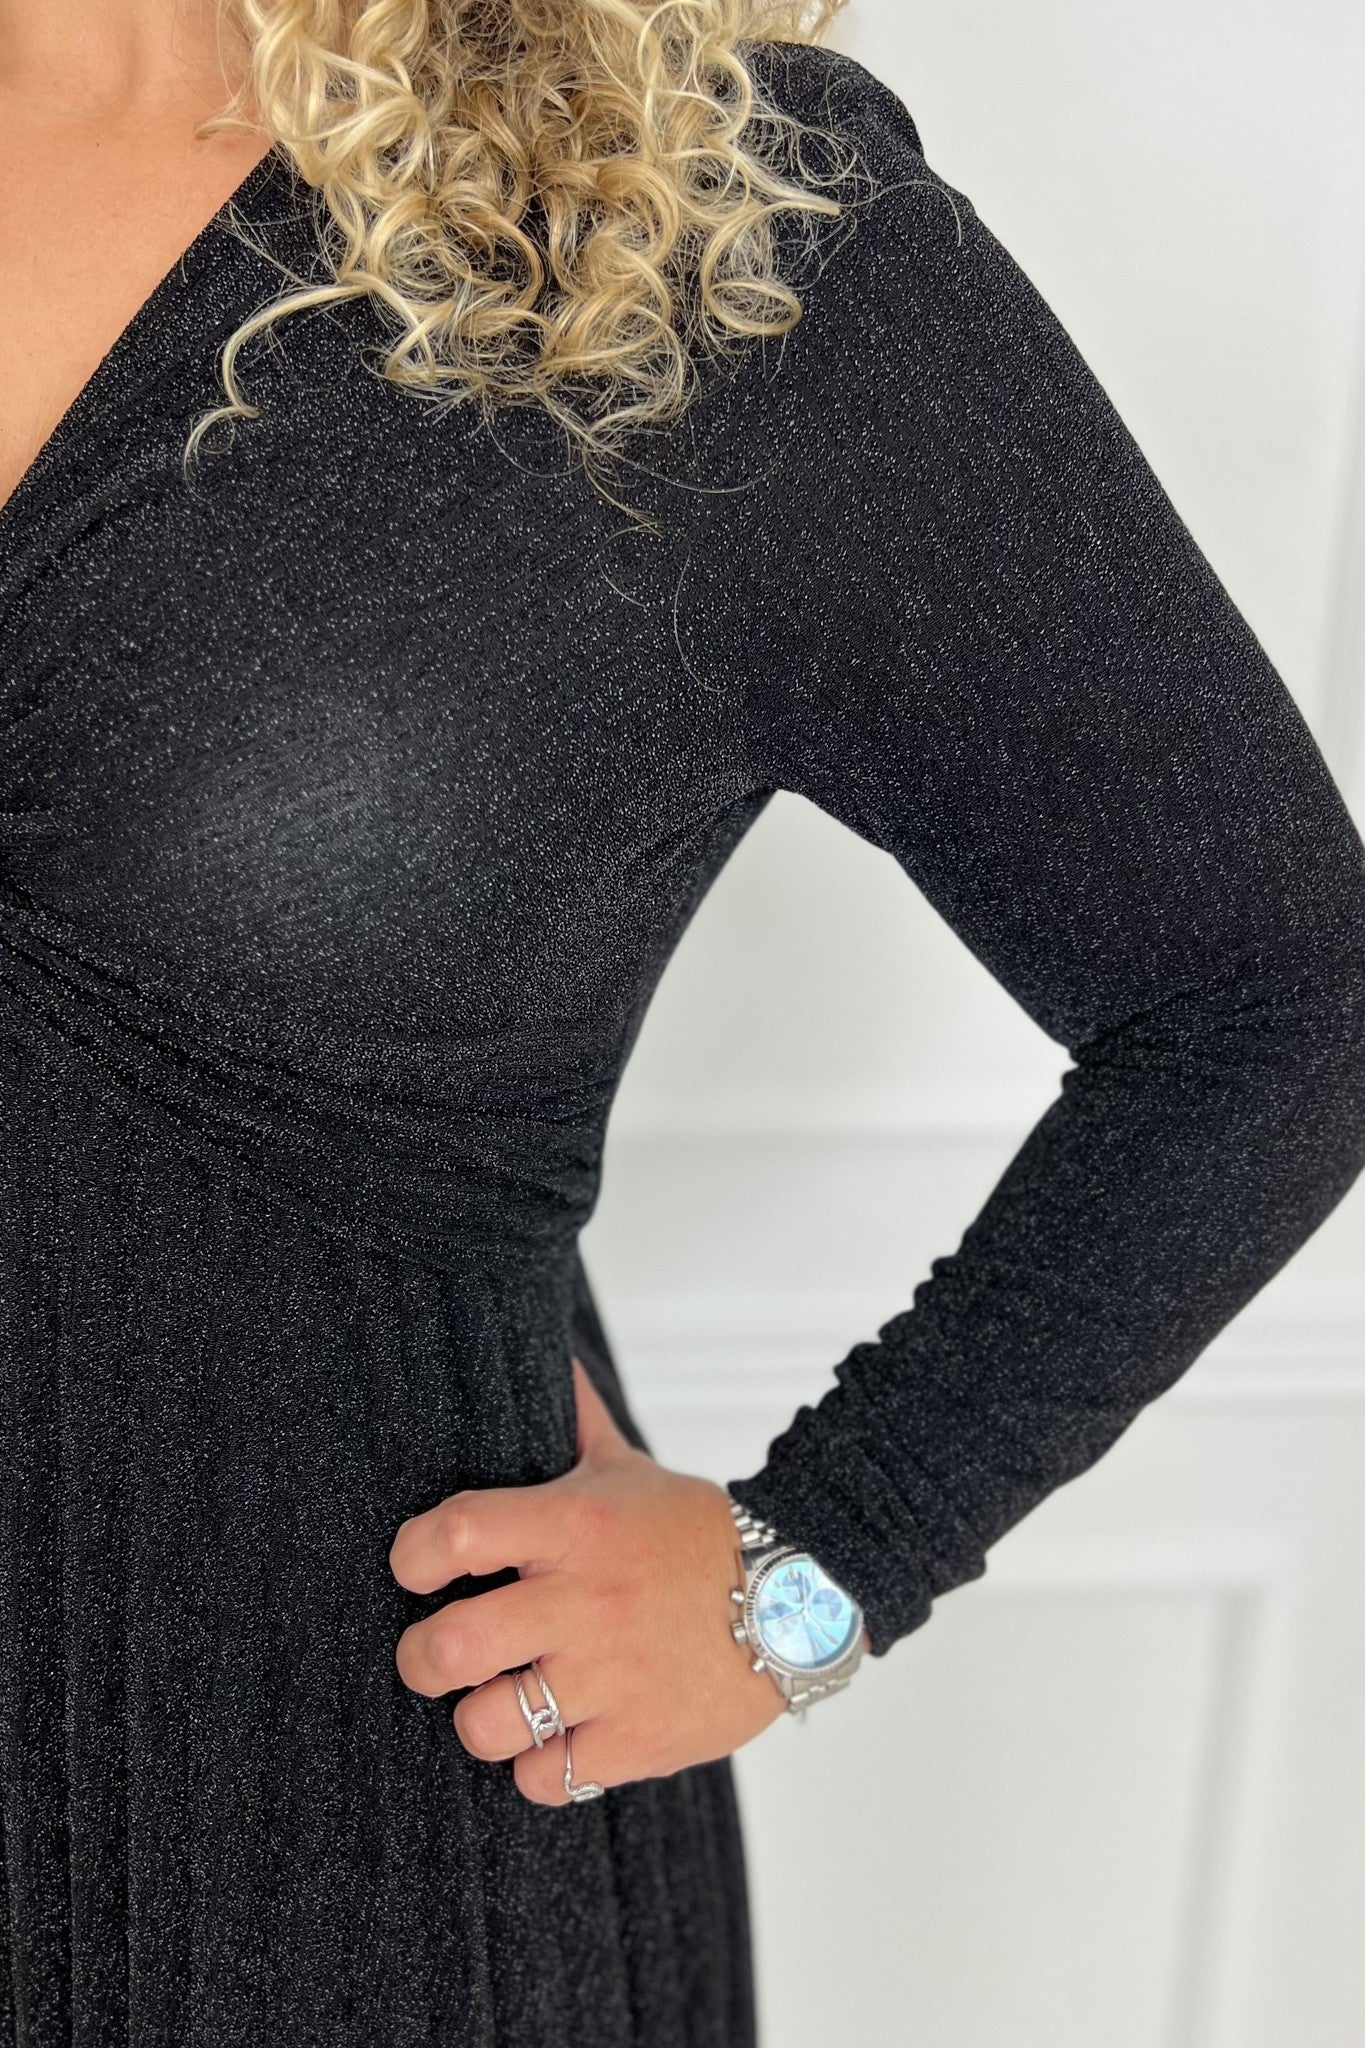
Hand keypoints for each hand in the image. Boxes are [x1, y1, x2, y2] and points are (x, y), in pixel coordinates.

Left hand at [389, 1355, 788, 1803]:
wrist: (802, 1597)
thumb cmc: (695, 1534)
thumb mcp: (631, 1468)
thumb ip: (575, 1419)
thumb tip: (543, 1352)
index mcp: (575, 1526)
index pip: (455, 1533)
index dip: (414, 1555)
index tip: (418, 1567)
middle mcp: (585, 1602)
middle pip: (447, 1650)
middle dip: (420, 1658)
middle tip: (433, 1654)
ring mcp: (611, 1678)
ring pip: (485, 1725)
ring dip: (481, 1718)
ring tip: (500, 1701)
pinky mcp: (639, 1742)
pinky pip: (545, 1778)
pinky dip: (540, 1766)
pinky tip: (557, 1738)